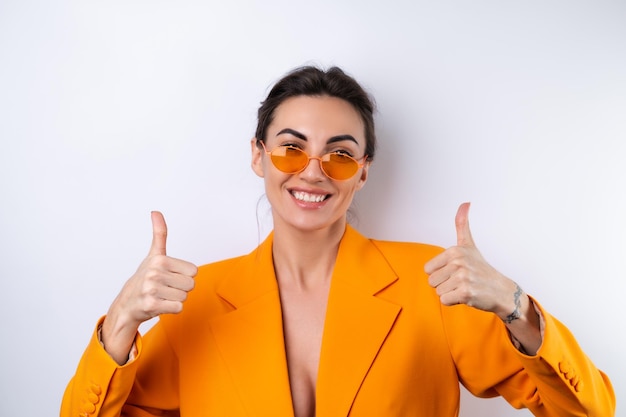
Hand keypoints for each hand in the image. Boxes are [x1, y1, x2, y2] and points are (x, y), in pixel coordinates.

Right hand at [102, 211, 196, 362]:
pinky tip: (159, 305)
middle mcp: (155, 273)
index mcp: (160, 259)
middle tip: (165, 288)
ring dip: (175, 299)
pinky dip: (172, 309)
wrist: (127, 303)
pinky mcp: (151, 305)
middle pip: (191, 285)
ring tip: (161, 296)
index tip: (169, 276)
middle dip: (180, 289)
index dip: (184, 276)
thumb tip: (155, 211)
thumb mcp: (153, 254)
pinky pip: (178, 308)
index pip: (194, 271)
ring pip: (184, 297)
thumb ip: (159, 233)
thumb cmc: (144, 277)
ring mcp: (152, 290)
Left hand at [424, 203, 517, 318]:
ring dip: (450, 293)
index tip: (455, 271)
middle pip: (431, 282)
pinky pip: (445, 301)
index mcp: (454, 251)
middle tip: (461, 281)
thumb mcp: (469, 244)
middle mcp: (458, 262)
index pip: (427, 270)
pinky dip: (454, 302)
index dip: (440, 273)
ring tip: (464, 287)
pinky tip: (466, 296)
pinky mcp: (466, 293)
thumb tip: (465, 202)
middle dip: (445, 285)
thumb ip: (462, 224)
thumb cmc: (481, 268)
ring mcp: (463, 277)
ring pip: (438, 292)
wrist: (501, 290)